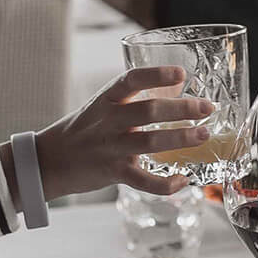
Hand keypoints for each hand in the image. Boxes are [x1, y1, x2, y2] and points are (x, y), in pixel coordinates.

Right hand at [34, 66, 215, 199]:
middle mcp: (109, 120)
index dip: (157, 75)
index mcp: (107, 99)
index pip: (131, 79)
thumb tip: (177, 90)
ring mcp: (111, 147)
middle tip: (207, 108)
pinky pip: (143, 181)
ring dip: (181, 138)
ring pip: (150, 142)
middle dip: (182, 109)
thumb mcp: (103, 105)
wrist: (49, 160)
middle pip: (148, 110)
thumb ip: (134, 99)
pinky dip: (166, 184)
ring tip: (204, 135)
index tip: (182, 74)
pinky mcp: (113, 172)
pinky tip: (183, 180)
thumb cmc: (84, 130)